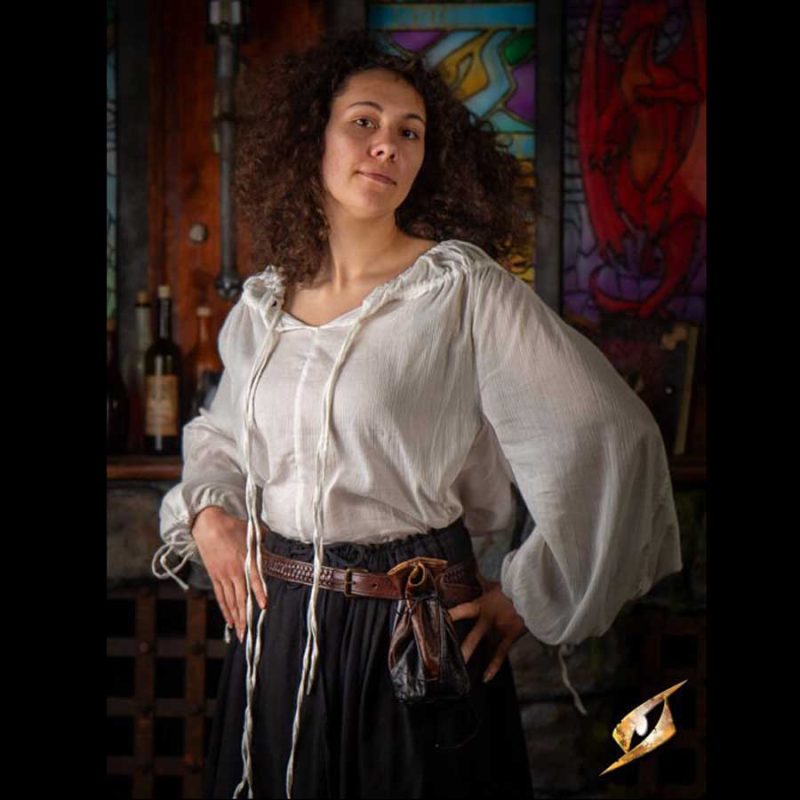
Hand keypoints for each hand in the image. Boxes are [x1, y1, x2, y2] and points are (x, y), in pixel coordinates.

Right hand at [191, 506, 267, 642]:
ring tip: (241, 633)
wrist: (208, 524)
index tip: (264, 606)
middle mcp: (234, 570)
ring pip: (230, 601)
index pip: (254, 579)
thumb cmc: (232, 526)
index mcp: (245, 559)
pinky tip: (230, 621)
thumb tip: (275, 550)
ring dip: (236, 618)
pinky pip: (220, 596)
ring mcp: (223, 575)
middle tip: (250, 633)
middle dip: (246, 616)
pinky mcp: (214, 576)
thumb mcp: (253, 532)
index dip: (259, 593)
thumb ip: (265, 543)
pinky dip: (225, 609)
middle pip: (240, 597)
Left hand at [448, 574, 527, 682]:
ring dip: (470, 654)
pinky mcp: (510, 635)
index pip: (462, 610)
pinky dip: (493, 666)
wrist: (534, 593)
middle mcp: (488, 618)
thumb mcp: (495, 584)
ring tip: (457, 671)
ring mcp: (499, 628)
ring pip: (481, 643)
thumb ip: (481, 581)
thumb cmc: (513, 588)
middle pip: (470, 632)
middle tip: (441, 652)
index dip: (450, 616)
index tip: (436, 622)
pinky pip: (500, 653)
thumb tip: (472, 569)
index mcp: (482, 605)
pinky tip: (485, 678)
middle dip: (457, 642)